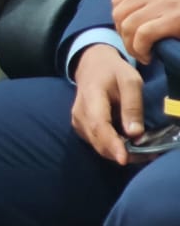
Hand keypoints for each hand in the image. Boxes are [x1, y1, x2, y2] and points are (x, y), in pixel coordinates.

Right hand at [71, 43, 146, 164]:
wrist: (91, 66)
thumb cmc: (112, 71)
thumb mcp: (130, 80)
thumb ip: (132, 105)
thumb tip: (135, 133)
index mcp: (91, 97)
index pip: (98, 125)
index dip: (112, 144)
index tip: (124, 159)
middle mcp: (79, 113)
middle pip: (98, 141)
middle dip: (122, 153)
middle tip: (148, 155)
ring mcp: (77, 121)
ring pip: (97, 146)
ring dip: (119, 152)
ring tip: (142, 151)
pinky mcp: (80, 127)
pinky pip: (96, 143)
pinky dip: (112, 148)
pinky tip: (128, 145)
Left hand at [111, 0, 179, 63]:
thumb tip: (118, 2)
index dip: (118, 20)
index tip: (129, 34)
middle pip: (119, 13)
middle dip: (122, 35)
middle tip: (136, 48)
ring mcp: (167, 2)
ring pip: (128, 25)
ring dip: (131, 46)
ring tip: (142, 54)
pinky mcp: (175, 19)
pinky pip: (142, 35)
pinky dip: (140, 49)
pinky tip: (149, 56)